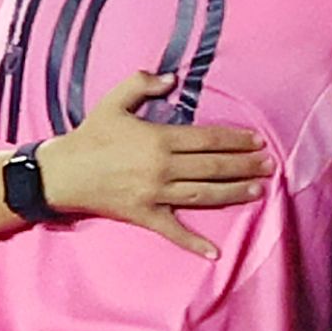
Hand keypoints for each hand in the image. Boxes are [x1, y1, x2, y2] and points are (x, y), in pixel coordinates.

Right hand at [34, 69, 270, 257]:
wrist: (61, 173)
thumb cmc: (89, 136)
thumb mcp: (113, 102)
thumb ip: (142, 84)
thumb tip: (172, 78)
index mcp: (159, 139)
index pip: (208, 139)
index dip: (236, 139)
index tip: (257, 141)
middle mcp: (162, 168)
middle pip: (213, 166)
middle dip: (244, 165)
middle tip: (270, 165)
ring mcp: (155, 194)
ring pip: (203, 195)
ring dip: (234, 193)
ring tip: (258, 190)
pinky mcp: (144, 215)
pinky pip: (173, 231)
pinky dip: (194, 243)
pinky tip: (215, 253)